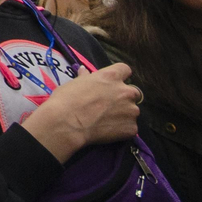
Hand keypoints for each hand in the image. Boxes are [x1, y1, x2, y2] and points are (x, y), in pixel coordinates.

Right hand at [21, 62, 141, 161]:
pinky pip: (130, 127)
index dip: (120, 76)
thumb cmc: (67, 99)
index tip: (112, 83)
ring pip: (132, 111)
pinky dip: (122, 129)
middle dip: (125, 98)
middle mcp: (125, 91)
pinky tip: (109, 131)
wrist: (67, 123)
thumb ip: (85, 77)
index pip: (125, 70)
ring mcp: (130, 110)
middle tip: (110, 105)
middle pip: (133, 92)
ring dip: (124, 114)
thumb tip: (84, 71)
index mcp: (112, 76)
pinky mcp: (131, 128)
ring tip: (108, 121)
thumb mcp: (75, 83)